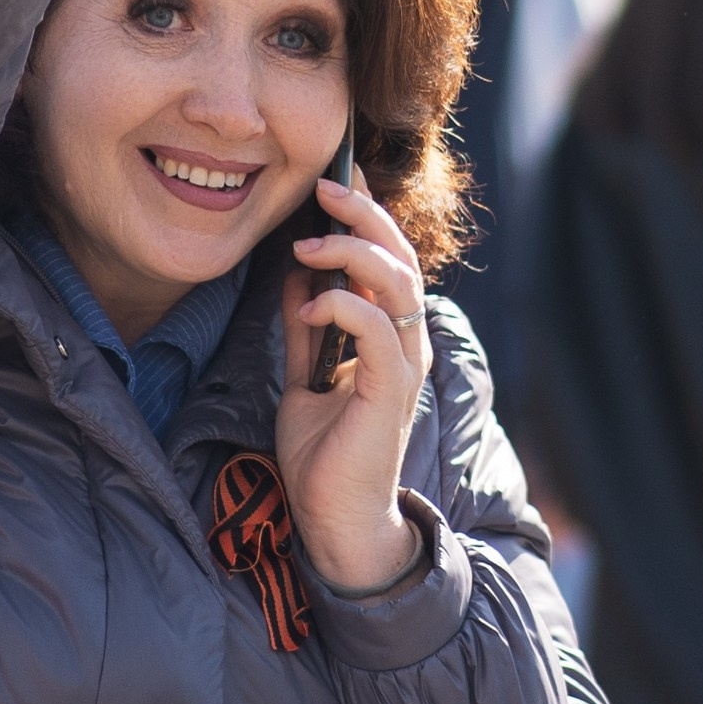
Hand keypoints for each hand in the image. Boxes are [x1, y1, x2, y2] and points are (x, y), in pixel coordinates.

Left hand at [274, 178, 433, 592]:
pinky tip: (310, 300)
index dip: (365, 216)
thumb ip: (305, 329)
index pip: (389, 259)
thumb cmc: (325, 457)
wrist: (335, 521)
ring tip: (310, 242)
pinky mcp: (390, 390)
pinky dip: (344, 303)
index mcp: (391, 337)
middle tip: (322, 187)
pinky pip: (378, 328)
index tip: (329, 182)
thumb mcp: (305, 376)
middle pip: (401, 257)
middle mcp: (407, 345)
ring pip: (398, 282)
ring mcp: (404, 366)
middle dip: (363, 213)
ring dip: (353, 251)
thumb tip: (295, 277)